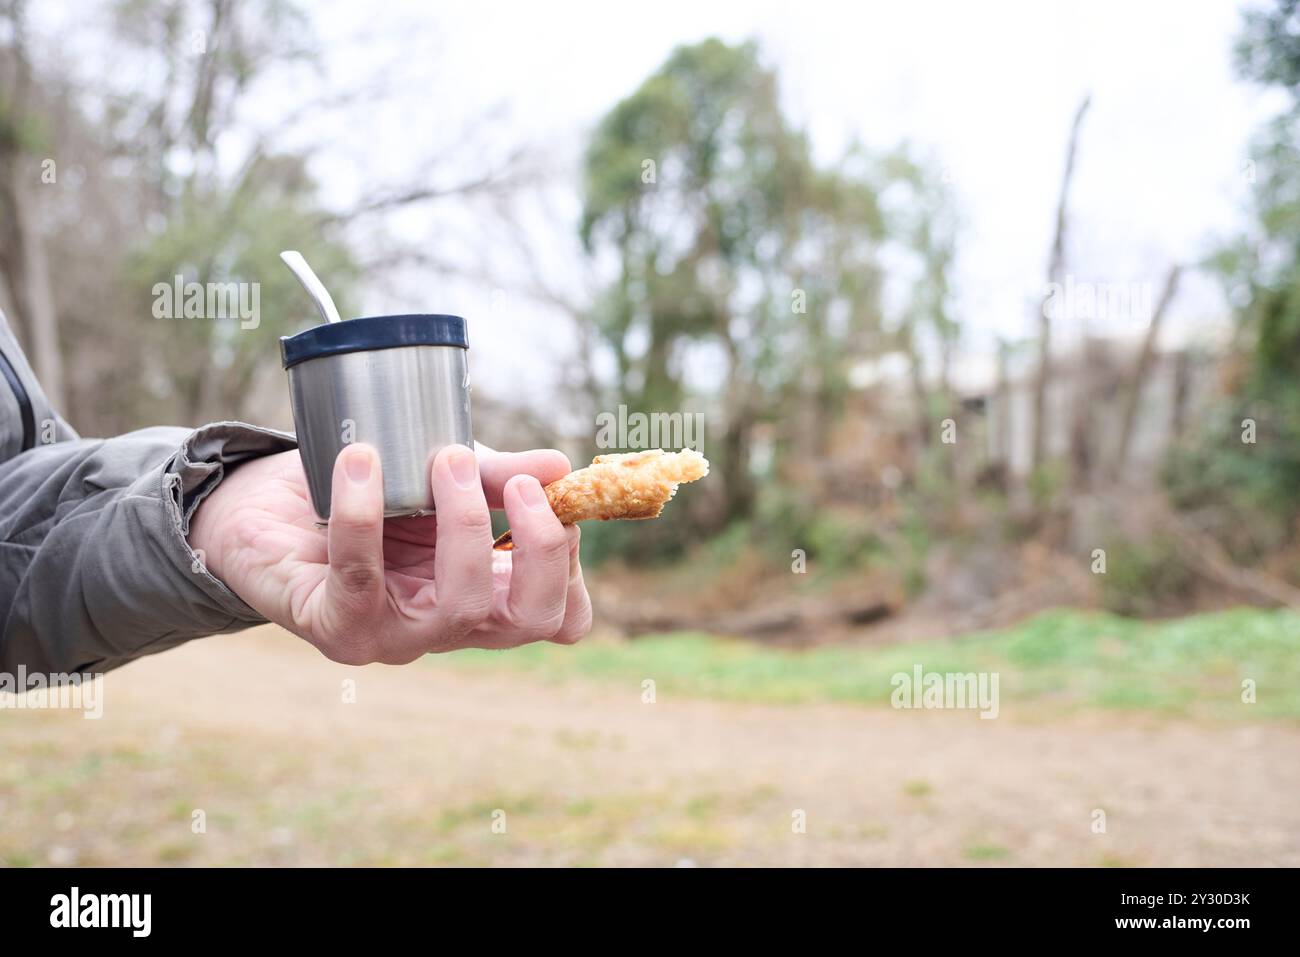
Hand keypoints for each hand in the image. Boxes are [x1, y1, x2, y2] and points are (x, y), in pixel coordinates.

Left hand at [187, 443, 591, 663]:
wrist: (264, 507)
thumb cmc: (365, 496)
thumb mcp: (439, 475)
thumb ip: (495, 475)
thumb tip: (559, 466)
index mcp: (485, 595)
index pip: (560, 614)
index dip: (573, 563)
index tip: (556, 498)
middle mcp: (450, 627)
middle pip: (531, 620)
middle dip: (539, 549)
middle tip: (520, 485)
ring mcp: (396, 637)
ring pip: (460, 606)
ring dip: (464, 523)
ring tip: (446, 459)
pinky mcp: (336, 627)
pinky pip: (360, 576)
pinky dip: (363, 514)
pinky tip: (361, 461)